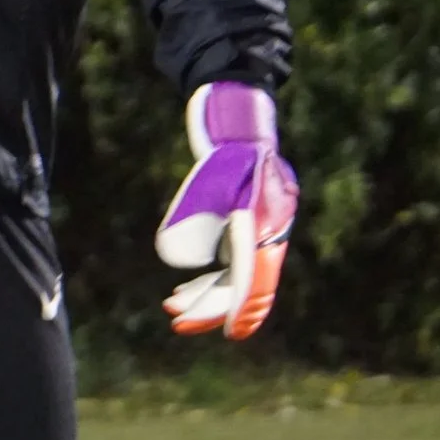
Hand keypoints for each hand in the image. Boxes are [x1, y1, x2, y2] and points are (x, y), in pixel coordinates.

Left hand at [155, 82, 298, 338]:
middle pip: (245, 282)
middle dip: (212, 306)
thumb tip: (174, 259)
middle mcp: (267, 229)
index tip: (229, 333)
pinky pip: (231, 259)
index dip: (242, 307)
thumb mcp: (204, 180)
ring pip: (237, 274)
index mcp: (264, 223)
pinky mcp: (243, 219)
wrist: (235, 107)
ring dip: (206, 294)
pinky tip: (184, 286)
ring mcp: (258, 225)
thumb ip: (192, 217)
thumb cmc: (222, 142)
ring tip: (172, 308)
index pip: (255, 277)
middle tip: (176, 322)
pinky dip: (209, 275)